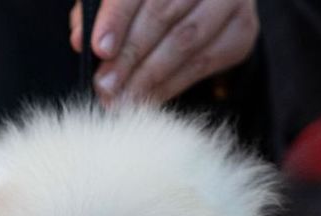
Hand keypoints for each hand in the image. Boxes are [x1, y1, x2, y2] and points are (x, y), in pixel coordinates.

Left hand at [70, 0, 258, 103]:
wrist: (196, 7)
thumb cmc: (142, 4)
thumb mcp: (117, 1)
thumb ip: (96, 13)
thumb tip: (79, 39)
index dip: (116, 18)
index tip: (97, 50)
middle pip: (163, 14)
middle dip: (129, 56)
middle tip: (104, 87)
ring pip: (185, 40)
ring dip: (148, 77)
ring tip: (120, 101)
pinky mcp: (241, 29)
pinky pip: (203, 62)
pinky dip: (170, 85)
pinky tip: (145, 100)